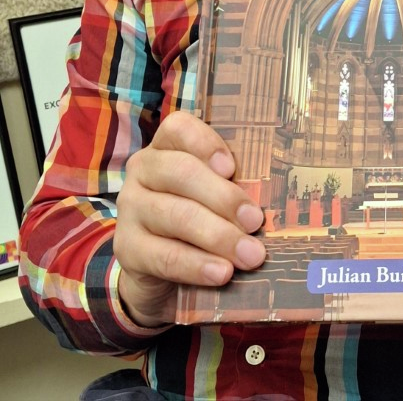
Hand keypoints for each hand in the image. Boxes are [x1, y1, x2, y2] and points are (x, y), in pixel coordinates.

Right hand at [113, 111, 264, 327]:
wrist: (157, 272)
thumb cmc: (197, 218)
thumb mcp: (212, 196)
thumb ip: (232, 186)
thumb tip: (275, 198)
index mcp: (166, 147)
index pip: (178, 128)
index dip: (204, 143)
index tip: (231, 167)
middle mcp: (143, 170)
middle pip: (182, 173)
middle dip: (224, 198)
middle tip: (256, 221)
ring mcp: (131, 209)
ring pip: (176, 216)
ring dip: (218, 236)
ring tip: (250, 255)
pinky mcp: (127, 249)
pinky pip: (164, 256)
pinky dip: (197, 265)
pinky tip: (222, 273)